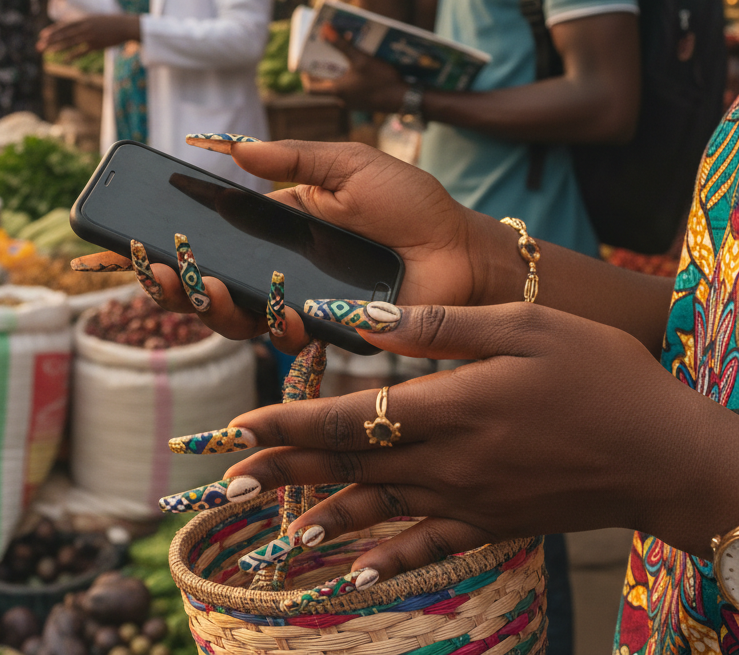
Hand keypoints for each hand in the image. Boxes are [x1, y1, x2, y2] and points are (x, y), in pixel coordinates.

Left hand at [37, 15, 139, 54]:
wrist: (125, 26)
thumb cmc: (110, 22)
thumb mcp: (95, 19)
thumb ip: (84, 23)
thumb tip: (75, 26)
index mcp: (83, 20)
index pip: (64, 26)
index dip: (52, 31)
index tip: (42, 35)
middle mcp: (84, 27)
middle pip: (63, 34)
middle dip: (50, 40)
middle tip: (39, 45)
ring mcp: (90, 36)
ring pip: (70, 42)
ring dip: (57, 47)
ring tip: (47, 51)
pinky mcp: (96, 45)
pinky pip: (82, 51)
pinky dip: (73, 55)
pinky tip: (64, 59)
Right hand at [133, 138, 480, 352]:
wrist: (460, 248)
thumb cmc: (409, 203)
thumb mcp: (346, 165)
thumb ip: (291, 158)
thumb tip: (230, 148)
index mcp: (277, 229)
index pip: (212, 239)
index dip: (172, 244)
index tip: (136, 239)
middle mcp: (279, 271)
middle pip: (208, 285)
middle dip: (173, 282)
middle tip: (156, 268)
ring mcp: (299, 304)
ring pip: (235, 319)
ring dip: (211, 307)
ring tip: (206, 286)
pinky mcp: (326, 333)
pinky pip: (285, 337)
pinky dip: (275, 324)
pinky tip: (278, 309)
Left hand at [210, 300, 735, 584]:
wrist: (666, 454)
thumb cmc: (599, 374)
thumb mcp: (522, 326)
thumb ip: (437, 325)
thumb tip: (363, 317)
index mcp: (450, 407)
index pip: (348, 418)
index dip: (289, 422)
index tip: (240, 425)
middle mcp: (448, 462)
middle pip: (348, 467)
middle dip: (283, 470)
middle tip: (225, 478)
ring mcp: (469, 500)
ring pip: (377, 509)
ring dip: (318, 516)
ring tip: (269, 525)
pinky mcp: (492, 522)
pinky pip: (428, 546)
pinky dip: (386, 561)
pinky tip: (351, 575)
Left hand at [304, 28, 406, 110]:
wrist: (405, 98)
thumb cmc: (381, 80)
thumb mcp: (361, 59)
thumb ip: (342, 45)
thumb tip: (325, 29)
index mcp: (337, 91)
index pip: (310, 89)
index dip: (306, 77)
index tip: (308, 64)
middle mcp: (343, 100)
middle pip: (326, 86)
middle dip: (326, 69)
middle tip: (328, 54)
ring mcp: (354, 104)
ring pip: (341, 87)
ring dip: (340, 73)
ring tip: (345, 56)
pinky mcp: (366, 103)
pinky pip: (353, 90)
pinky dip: (352, 79)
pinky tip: (362, 67)